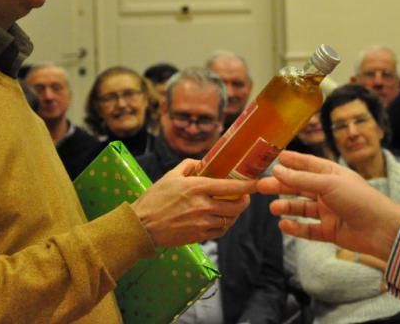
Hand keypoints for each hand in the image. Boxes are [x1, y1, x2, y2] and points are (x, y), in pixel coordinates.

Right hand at [131, 159, 255, 246]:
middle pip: (236, 206)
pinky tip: (221, 219)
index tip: (258, 183)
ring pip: (230, 220)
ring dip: (235, 214)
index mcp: (197, 187)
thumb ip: (189, 165)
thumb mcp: (170, 176)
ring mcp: (201, 223)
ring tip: (233, 208)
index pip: (231, 187)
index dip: (249, 185)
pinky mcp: (198, 236)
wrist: (141, 226)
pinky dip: (224, 225)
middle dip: (245, 201)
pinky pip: (220, 231)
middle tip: (245, 197)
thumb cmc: (155, 198)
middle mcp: (202, 205)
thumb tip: (203, 162)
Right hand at [256, 151, 399, 260]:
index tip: (274, 158)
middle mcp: (330, 191)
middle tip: (261, 186)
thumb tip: (277, 170)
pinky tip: (284, 225)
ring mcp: (330, 211)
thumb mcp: (328, 184)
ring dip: (287, 206)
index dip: (292, 161)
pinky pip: (308, 229)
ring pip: (302, 208)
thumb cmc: (359, 199)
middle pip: (300, 186)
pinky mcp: (330, 231)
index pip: (308, 164)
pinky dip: (296, 227)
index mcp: (332, 174)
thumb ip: (301, 178)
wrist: (381, 229)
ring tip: (273, 208)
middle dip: (282, 186)